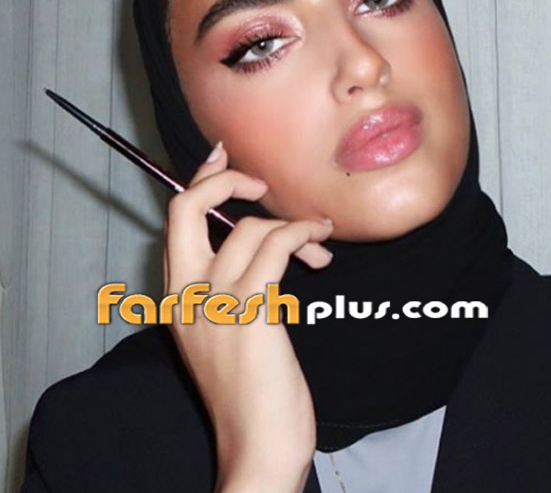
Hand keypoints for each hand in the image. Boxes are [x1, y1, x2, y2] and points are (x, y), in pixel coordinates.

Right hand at [164, 142, 332, 492]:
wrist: (256, 447)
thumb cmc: (246, 390)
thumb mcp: (217, 333)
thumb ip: (222, 288)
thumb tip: (251, 242)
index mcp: (176, 297)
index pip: (175, 221)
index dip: (199, 181)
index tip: (223, 159)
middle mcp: (188, 294)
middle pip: (189, 208)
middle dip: (225, 180)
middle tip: (261, 183)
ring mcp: (217, 303)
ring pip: (251, 229)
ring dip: (293, 224)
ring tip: (317, 243)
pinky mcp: (252, 313)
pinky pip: (277, 247)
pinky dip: (302, 234)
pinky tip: (319, 245)